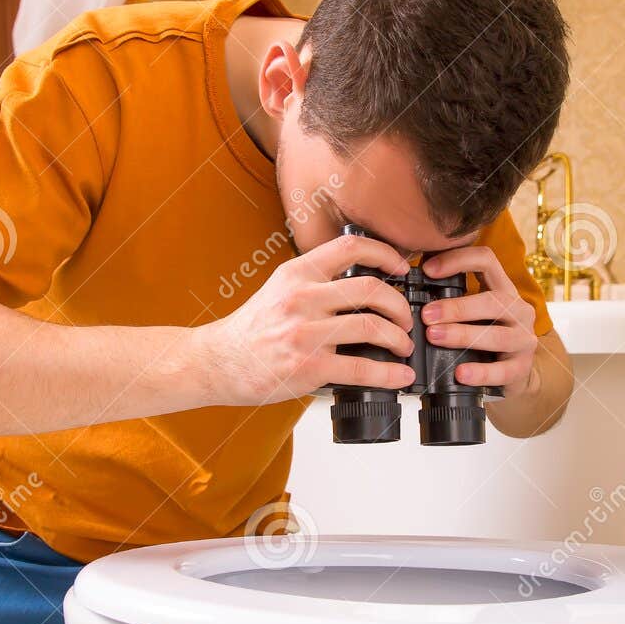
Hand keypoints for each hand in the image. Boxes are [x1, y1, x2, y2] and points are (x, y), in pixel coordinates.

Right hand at [197, 234, 415, 405]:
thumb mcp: (280, 290)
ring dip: (399, 338)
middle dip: (399, 306)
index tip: (401, 268)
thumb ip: (315, 282)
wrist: (218, 362)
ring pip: (371, 326)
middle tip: (406, 319)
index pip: (350, 246)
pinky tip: (400, 376)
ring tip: (403, 347)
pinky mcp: (308, 366)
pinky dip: (389, 373)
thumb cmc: (252, 330)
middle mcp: (302, 297)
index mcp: (297, 273)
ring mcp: (305, 333)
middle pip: (371, 289)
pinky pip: (361, 367)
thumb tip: (363, 287)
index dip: (385, 253)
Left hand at [420, 245, 538, 399]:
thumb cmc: (485, 339)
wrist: (512, 374)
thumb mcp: (474, 314)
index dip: (458, 260)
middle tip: (427, 315)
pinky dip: (480, 373)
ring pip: (496, 335)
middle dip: (456, 307)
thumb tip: (410, 293)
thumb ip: (453, 301)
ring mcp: (524, 339)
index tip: (428, 269)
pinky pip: (502, 371)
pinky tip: (460, 374)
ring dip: (462, 335)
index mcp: (504, 290)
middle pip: (492, 301)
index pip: (486, 261)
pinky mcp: (522, 367)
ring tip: (434, 337)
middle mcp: (518, 310)